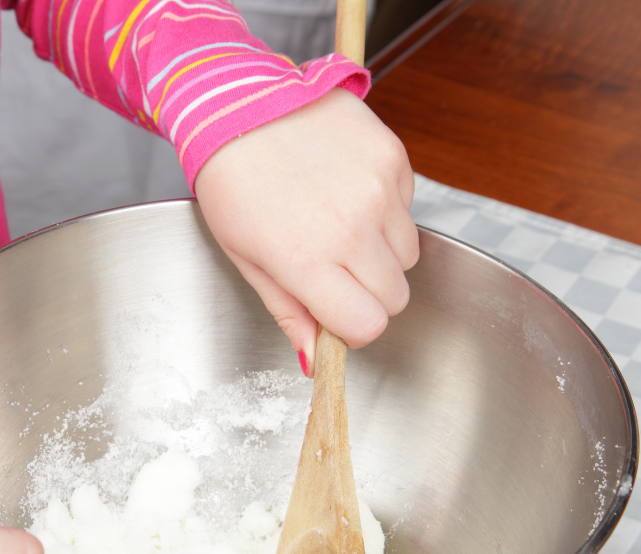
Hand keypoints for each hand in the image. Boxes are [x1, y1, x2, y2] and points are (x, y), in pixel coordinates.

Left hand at [194, 87, 417, 376]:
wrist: (239, 105)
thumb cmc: (233, 183)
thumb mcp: (247, 258)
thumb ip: (288, 312)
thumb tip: (314, 361)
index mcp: (307, 261)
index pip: (368, 326)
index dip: (352, 326)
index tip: (336, 311)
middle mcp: (350, 228)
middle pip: (395, 297)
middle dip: (368, 293)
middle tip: (334, 266)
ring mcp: (377, 190)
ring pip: (407, 255)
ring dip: (380, 251)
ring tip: (338, 222)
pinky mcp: (392, 157)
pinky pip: (408, 208)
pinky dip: (385, 208)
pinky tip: (345, 188)